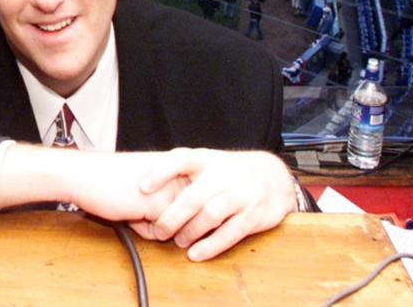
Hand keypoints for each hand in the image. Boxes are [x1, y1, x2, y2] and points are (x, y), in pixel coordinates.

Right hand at [68, 153, 190, 223]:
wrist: (84, 174)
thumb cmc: (111, 177)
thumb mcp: (151, 180)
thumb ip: (172, 195)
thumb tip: (185, 224)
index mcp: (181, 165)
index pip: (190, 206)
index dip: (164, 207)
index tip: (143, 190)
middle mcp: (181, 176)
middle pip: (183, 218)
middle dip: (159, 217)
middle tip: (136, 197)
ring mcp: (172, 192)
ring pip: (173, 227)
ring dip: (151, 224)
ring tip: (132, 202)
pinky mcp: (159, 207)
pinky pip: (159, 233)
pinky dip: (142, 229)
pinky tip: (128, 209)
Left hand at [138, 148, 296, 260]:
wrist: (274, 176)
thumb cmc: (228, 172)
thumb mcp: (207, 164)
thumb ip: (180, 174)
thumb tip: (138, 189)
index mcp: (206, 160)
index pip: (181, 159)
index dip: (160, 172)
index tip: (141, 187)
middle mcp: (223, 175)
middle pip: (193, 197)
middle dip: (172, 216)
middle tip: (158, 231)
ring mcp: (240, 195)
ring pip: (210, 215)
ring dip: (190, 231)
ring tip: (178, 241)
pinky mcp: (253, 215)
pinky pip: (231, 232)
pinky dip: (211, 245)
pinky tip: (196, 253)